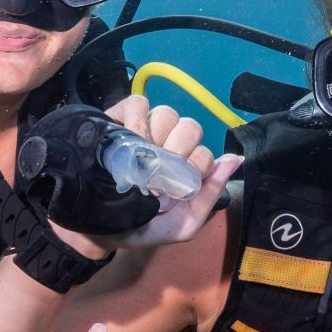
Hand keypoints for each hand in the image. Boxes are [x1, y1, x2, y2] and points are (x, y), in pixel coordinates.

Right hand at [53, 94, 243, 255]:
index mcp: (186, 167)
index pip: (205, 151)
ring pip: (166, 113)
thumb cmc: (140, 227)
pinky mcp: (121, 118)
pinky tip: (127, 136)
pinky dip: (136, 116)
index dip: (195, 165)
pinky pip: (139, 102)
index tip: (175, 185)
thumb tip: (237, 159)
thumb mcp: (182, 224)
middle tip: (158, 168)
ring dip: (155, 134)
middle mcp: (169, 145)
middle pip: (190, 127)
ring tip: (140, 155)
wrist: (94, 229)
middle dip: (178, 149)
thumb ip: (210, 193)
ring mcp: (146, 130)